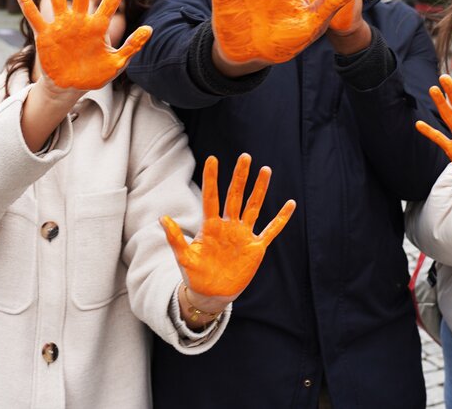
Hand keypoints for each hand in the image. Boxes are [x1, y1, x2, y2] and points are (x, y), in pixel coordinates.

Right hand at [13, 0, 151, 90]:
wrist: (71, 87)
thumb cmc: (94, 75)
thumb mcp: (117, 63)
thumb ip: (132, 46)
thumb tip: (150, 28)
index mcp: (98, 26)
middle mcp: (80, 20)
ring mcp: (61, 26)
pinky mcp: (46, 35)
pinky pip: (33, 15)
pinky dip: (25, 1)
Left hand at [161, 153, 295, 298]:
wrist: (210, 294)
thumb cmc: (195, 274)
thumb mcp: (183, 257)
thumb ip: (174, 237)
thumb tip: (161, 217)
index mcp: (210, 226)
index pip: (212, 197)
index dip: (212, 178)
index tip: (213, 159)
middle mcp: (228, 226)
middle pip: (235, 196)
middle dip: (240, 177)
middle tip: (245, 157)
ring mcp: (243, 235)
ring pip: (254, 207)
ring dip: (260, 189)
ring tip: (265, 170)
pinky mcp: (255, 248)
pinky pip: (271, 230)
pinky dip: (281, 218)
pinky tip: (290, 204)